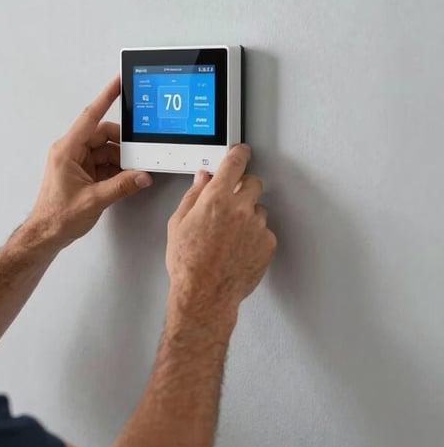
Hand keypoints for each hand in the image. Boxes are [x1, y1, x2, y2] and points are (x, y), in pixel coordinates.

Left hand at [27, 76, 152, 249]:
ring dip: (120, 160)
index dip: (106, 98)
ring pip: (105, 150)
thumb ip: (121, 187)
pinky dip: (116, 169)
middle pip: (102, 135)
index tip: (118, 82)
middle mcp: (70, 151)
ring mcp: (75, 162)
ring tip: (133, 173)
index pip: (90, 117)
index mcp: (67, 150)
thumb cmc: (57, 217)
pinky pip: (103, 162)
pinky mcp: (81, 172)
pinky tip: (125, 179)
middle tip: (140, 153)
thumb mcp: (94, 201)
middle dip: (122, 145)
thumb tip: (141, 176)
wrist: (45, 235)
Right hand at [165, 144, 275, 325]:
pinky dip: (254, 235)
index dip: (238, 154)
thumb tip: (203, 179)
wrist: (205, 294)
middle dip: (242, 187)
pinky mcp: (268, 244)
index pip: (234, 164)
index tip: (241, 151)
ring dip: (248, 215)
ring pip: (258, 209)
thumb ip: (194, 196)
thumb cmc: (188, 263)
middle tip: (230, 201)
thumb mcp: (179, 224)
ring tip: (229, 235)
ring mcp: (257, 227)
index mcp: (216, 199)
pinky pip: (264, 231)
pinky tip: (237, 248)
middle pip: (253, 183)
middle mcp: (240, 209)